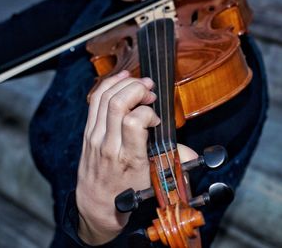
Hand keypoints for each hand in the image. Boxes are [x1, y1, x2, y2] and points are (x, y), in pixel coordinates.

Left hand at [75, 71, 197, 244]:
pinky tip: (122, 80)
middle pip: (117, 103)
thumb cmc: (125, 192)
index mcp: (128, 157)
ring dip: (124, 83)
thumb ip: (172, 161)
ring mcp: (95, 136)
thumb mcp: (152, 179)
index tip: (156, 119)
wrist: (97, 203)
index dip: (149, 112)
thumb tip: (193, 155)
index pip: (134, 122)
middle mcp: (109, 145)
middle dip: (137, 88)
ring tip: (140, 83)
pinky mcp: (88, 132)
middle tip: (150, 92)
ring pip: (104, 97)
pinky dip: (109, 85)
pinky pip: (95, 101)